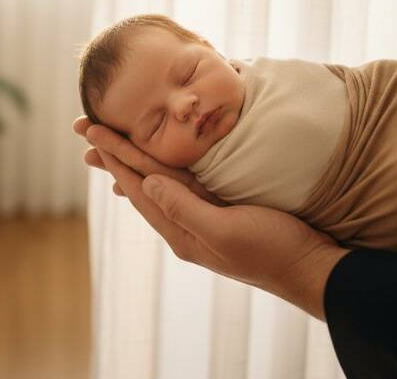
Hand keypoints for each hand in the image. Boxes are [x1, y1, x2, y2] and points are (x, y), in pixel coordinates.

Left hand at [73, 115, 349, 319]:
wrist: (312, 269)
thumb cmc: (274, 251)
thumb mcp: (228, 231)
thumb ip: (186, 208)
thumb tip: (146, 184)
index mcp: (181, 231)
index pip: (139, 186)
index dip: (115, 156)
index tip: (91, 130)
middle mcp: (185, 225)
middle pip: (141, 182)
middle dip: (113, 154)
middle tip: (84, 128)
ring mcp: (203, 219)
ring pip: (158, 182)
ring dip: (131, 159)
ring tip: (107, 143)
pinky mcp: (222, 211)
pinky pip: (181, 185)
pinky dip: (161, 169)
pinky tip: (155, 167)